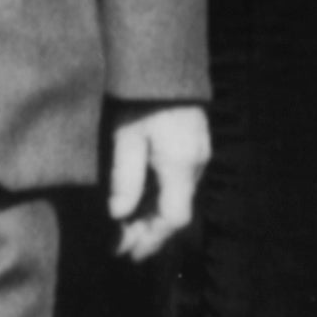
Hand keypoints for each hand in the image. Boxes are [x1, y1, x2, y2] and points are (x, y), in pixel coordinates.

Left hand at [106, 101, 207, 262]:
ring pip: (178, 199)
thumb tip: (118, 215)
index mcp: (181, 166)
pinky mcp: (193, 148)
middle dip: (149, 233)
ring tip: (126, 232)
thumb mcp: (126, 138)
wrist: (163, 64)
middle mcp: (196, 166)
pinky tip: (140, 205)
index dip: (150, 239)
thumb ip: (125, 178)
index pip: (172, 218)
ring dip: (153, 218)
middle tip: (121, 248)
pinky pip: (179, 184)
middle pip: (176, 212)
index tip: (126, 252)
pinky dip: (160, 199)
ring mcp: (198, 156)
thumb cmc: (140, 99)